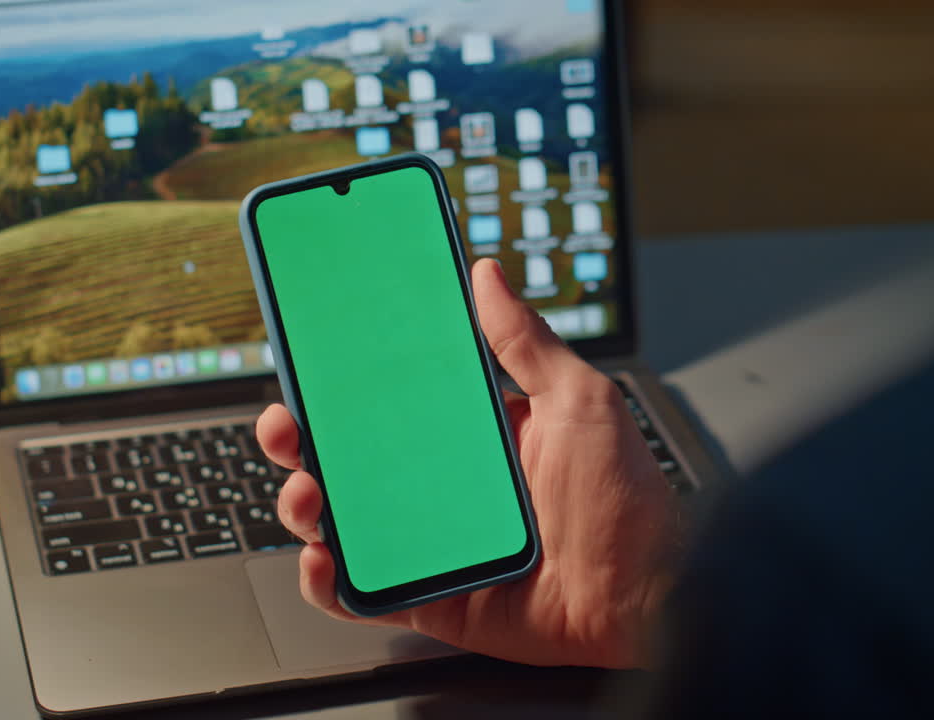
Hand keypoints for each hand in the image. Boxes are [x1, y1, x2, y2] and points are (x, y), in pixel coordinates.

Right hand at [256, 259, 685, 667]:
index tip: (313, 359)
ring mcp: (434, 545)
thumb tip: (488, 275)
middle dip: (305, 440)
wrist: (646, 598)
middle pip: (354, 459)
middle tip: (287, 423)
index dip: (348, 383)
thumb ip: (525, 341)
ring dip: (307, 503)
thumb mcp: (579, 400)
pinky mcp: (431, 600)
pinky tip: (323, 558)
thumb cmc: (627, 501)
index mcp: (477, 436)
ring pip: (346, 522)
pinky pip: (364, 593)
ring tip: (306, 489)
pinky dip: (329, 582)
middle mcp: (447, 488)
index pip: (395, 402)